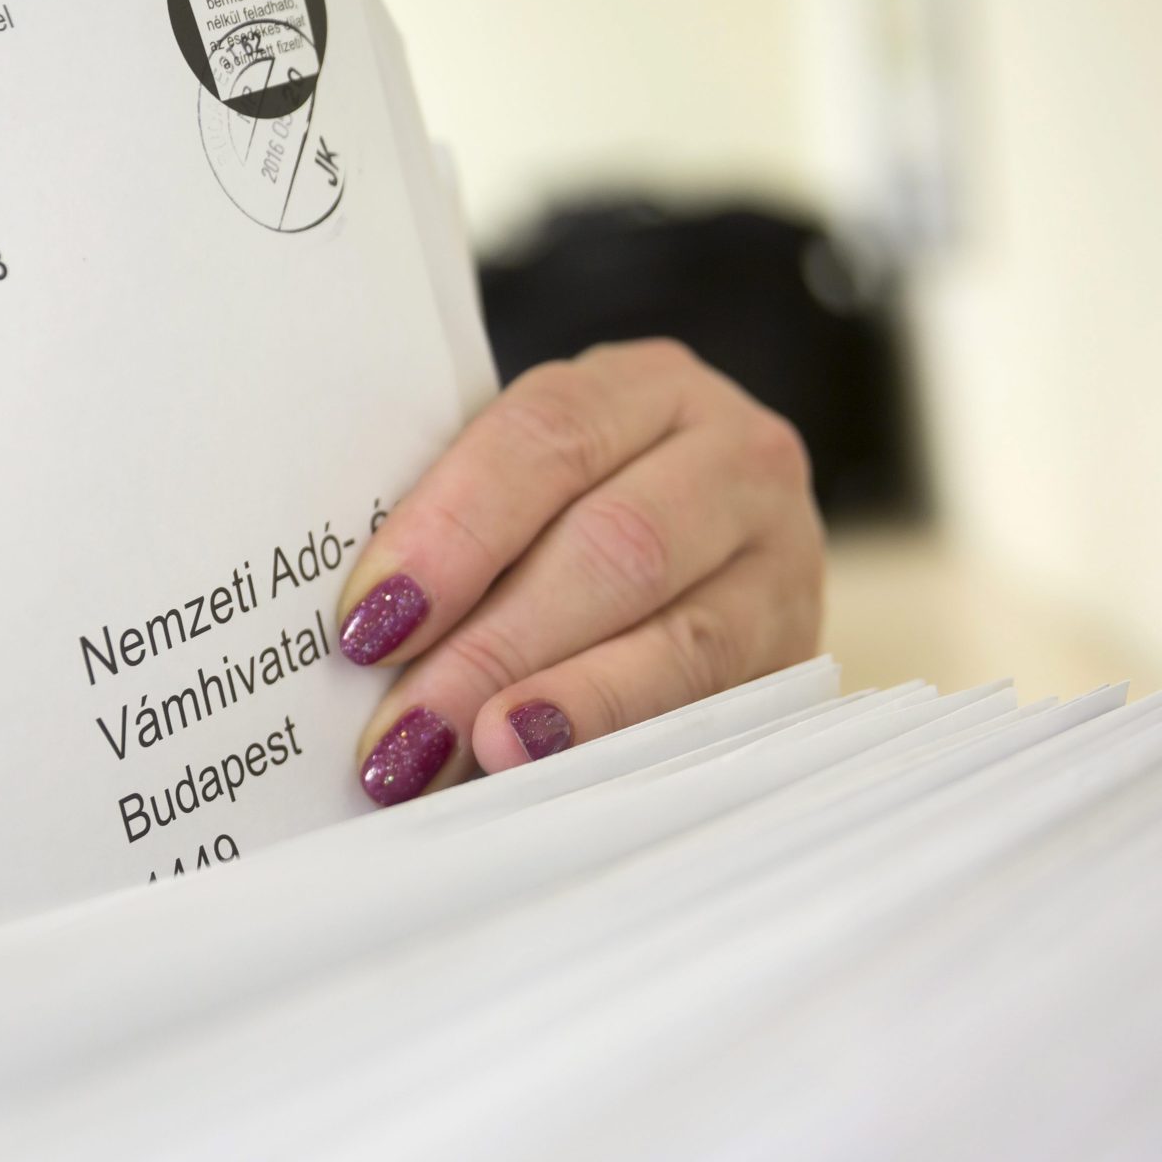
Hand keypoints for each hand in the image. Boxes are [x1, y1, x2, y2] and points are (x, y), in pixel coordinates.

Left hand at [334, 339, 822, 805]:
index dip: (454, 530)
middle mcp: (733, 454)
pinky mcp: (797, 653)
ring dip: (567, 705)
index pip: (545, 437)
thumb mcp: (529, 490)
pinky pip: (714, 705)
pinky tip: (553, 774)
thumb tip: (364, 637)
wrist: (713, 548)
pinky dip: (623, 742)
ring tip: (477, 758)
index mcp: (643, 387)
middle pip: (614, 543)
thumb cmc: (578, 517)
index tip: (371, 622)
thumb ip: (464, 536)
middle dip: (494, 646)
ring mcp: (783, 557)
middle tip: (405, 729)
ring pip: (680, 635)